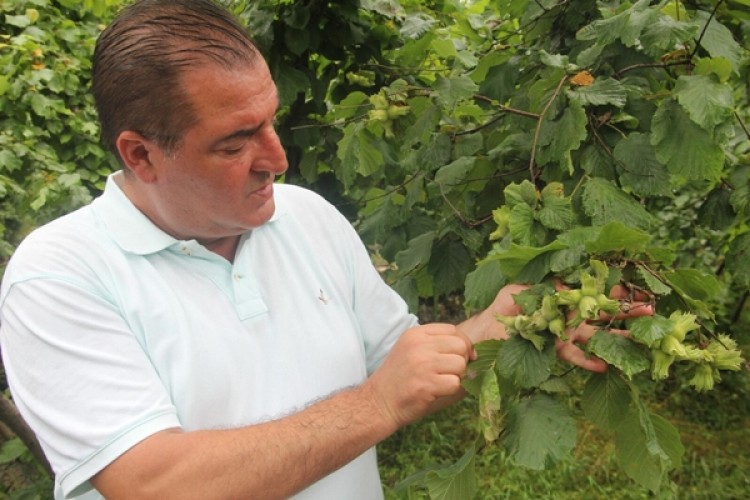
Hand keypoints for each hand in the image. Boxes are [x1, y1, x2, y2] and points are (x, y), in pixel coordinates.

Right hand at [365, 324, 474, 428]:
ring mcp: (422, 364)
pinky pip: (455, 384)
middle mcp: (419, 345)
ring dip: (456, 377)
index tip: (461, 358)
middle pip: (461, 346)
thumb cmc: (400, 378)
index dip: (463, 344)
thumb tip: (475, 353)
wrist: (378, 402)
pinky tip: (435, 392)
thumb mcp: (413, 351)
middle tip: (448, 373)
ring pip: (461, 365)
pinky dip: (450, 391)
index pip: (453, 330)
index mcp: (416, 333)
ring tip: (439, 383)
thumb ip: (439, 346)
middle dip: (461, 361)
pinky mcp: (426, 384)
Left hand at [469, 283, 653, 371]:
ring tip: (640, 340)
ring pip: (594, 335)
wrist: (482, 336)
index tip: (635, 289)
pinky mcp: (554, 351)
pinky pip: (574, 356)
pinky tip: (605, 366)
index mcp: (560, 300)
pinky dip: (588, 361)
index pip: (592, 293)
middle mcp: (565, 317)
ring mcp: (562, 335)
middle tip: (651, 310)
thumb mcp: (518, 292)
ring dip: (616, 338)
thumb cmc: (500, 310)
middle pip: (600, 313)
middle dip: (625, 311)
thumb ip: (543, 290)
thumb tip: (566, 289)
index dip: (613, 291)